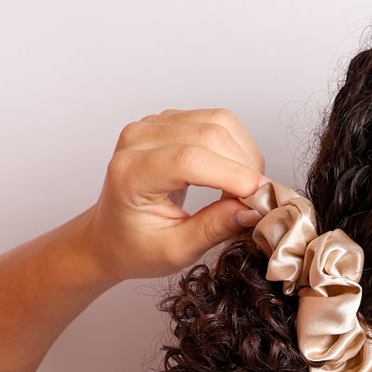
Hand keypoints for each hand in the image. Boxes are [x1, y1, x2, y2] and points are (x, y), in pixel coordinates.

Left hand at [85, 108, 266, 281]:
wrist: (110, 233)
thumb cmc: (135, 246)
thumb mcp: (176, 250)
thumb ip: (214, 229)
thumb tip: (252, 209)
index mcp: (130, 173)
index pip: (189, 160)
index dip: (232, 176)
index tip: (260, 199)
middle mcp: (138, 139)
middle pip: (210, 134)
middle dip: (245, 167)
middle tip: (258, 201)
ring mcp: (153, 125)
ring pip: (219, 122)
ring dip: (245, 155)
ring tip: (245, 190)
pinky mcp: (170, 121)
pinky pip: (217, 120)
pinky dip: (237, 147)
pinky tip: (234, 174)